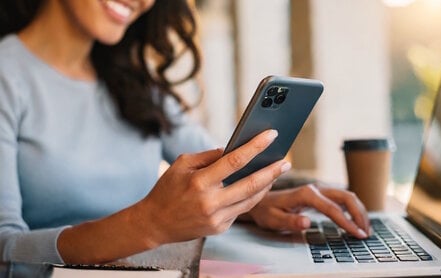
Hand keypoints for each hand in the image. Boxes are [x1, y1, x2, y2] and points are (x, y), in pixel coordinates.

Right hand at [137, 129, 290, 244]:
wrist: (155, 223)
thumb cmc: (167, 189)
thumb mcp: (181, 165)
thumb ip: (208, 156)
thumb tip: (232, 150)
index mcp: (199, 182)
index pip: (235, 160)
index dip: (256, 146)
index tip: (271, 135)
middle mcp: (210, 202)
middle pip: (251, 184)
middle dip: (272, 171)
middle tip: (286, 161)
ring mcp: (216, 218)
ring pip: (251, 200)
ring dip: (267, 185)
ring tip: (276, 172)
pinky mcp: (220, 228)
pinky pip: (241, 210)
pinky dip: (251, 197)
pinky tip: (258, 187)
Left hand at [247, 185, 369, 237]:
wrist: (260, 201)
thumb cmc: (267, 211)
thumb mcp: (274, 220)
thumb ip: (291, 221)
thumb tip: (307, 223)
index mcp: (306, 194)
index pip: (333, 208)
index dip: (347, 222)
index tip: (358, 234)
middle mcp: (316, 189)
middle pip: (346, 197)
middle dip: (360, 214)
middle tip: (366, 232)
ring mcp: (319, 190)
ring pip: (347, 196)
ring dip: (359, 211)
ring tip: (365, 229)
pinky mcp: (321, 195)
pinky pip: (342, 200)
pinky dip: (353, 209)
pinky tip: (356, 221)